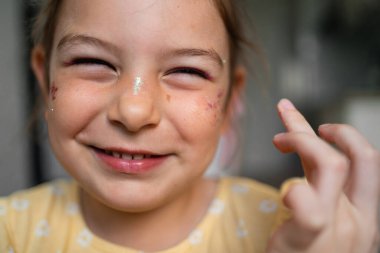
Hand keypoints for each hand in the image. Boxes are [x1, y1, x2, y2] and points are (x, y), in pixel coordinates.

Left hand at [267, 99, 379, 252]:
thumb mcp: (324, 217)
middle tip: (286, 126)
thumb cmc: (307, 252)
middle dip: (317, 130)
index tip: (320, 125)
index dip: (346, 134)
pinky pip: (308, 206)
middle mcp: (359, 220)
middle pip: (352, 156)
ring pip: (332, 165)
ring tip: (279, 141)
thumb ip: (319, 184)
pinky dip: (294, 190)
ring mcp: (339, 231)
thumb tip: (306, 144)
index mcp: (365, 214)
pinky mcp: (310, 241)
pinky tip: (282, 195)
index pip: (366, 161)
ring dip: (302, 141)